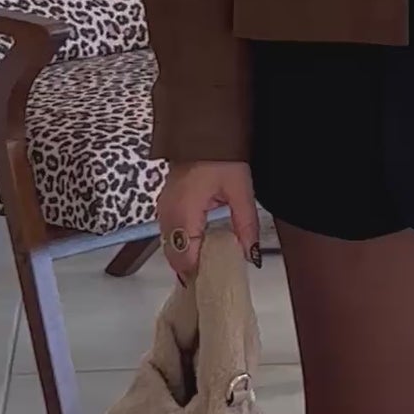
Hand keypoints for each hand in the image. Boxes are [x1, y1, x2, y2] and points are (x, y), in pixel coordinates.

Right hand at [158, 160, 261, 276]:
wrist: (202, 131)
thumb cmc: (220, 154)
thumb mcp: (241, 190)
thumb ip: (246, 225)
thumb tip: (250, 254)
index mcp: (183, 213)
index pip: (186, 260)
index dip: (201, 274)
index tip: (219, 282)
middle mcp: (167, 215)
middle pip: (174, 258)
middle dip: (194, 270)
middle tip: (217, 278)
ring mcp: (163, 210)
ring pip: (170, 249)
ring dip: (188, 258)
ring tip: (212, 265)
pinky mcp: (165, 206)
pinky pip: (170, 235)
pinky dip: (183, 245)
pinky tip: (202, 247)